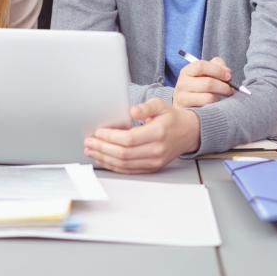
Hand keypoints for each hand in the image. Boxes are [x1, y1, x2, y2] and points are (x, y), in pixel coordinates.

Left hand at [83, 98, 199, 173]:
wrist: (188, 133)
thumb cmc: (171, 118)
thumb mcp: (160, 105)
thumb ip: (146, 107)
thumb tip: (131, 111)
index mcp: (158, 133)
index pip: (129, 139)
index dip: (110, 136)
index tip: (97, 132)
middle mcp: (156, 150)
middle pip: (123, 153)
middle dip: (102, 148)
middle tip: (88, 141)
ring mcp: (154, 162)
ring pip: (124, 164)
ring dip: (104, 158)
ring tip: (91, 150)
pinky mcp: (151, 168)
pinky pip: (129, 170)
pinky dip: (113, 165)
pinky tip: (103, 159)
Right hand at [173, 56, 233, 107]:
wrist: (187, 108)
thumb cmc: (200, 87)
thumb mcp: (206, 73)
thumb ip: (217, 66)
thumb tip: (227, 71)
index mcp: (186, 71)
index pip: (201, 66)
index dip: (218, 70)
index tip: (228, 76)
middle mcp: (182, 84)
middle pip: (208, 83)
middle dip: (223, 86)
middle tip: (230, 90)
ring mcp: (183, 99)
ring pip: (209, 97)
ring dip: (221, 98)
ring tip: (225, 99)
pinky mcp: (187, 113)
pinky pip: (207, 110)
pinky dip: (215, 107)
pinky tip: (216, 106)